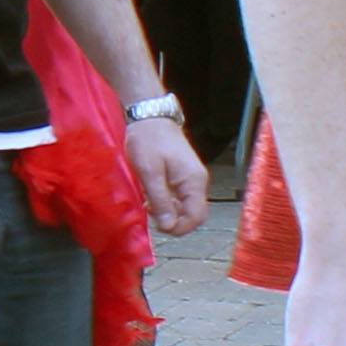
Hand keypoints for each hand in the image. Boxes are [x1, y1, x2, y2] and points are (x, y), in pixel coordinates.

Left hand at [122, 113, 208, 240]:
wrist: (150, 116)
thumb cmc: (148, 141)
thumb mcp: (150, 172)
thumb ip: (160, 200)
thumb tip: (169, 227)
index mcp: (194, 181)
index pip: (197, 217)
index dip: (179, 228)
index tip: (158, 227)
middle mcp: (198, 181)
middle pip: (194, 214)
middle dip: (174, 221)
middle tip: (152, 216)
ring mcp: (192, 178)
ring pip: (186, 206)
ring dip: (169, 212)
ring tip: (148, 205)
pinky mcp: (183, 175)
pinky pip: (181, 197)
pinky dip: (168, 202)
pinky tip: (151, 198)